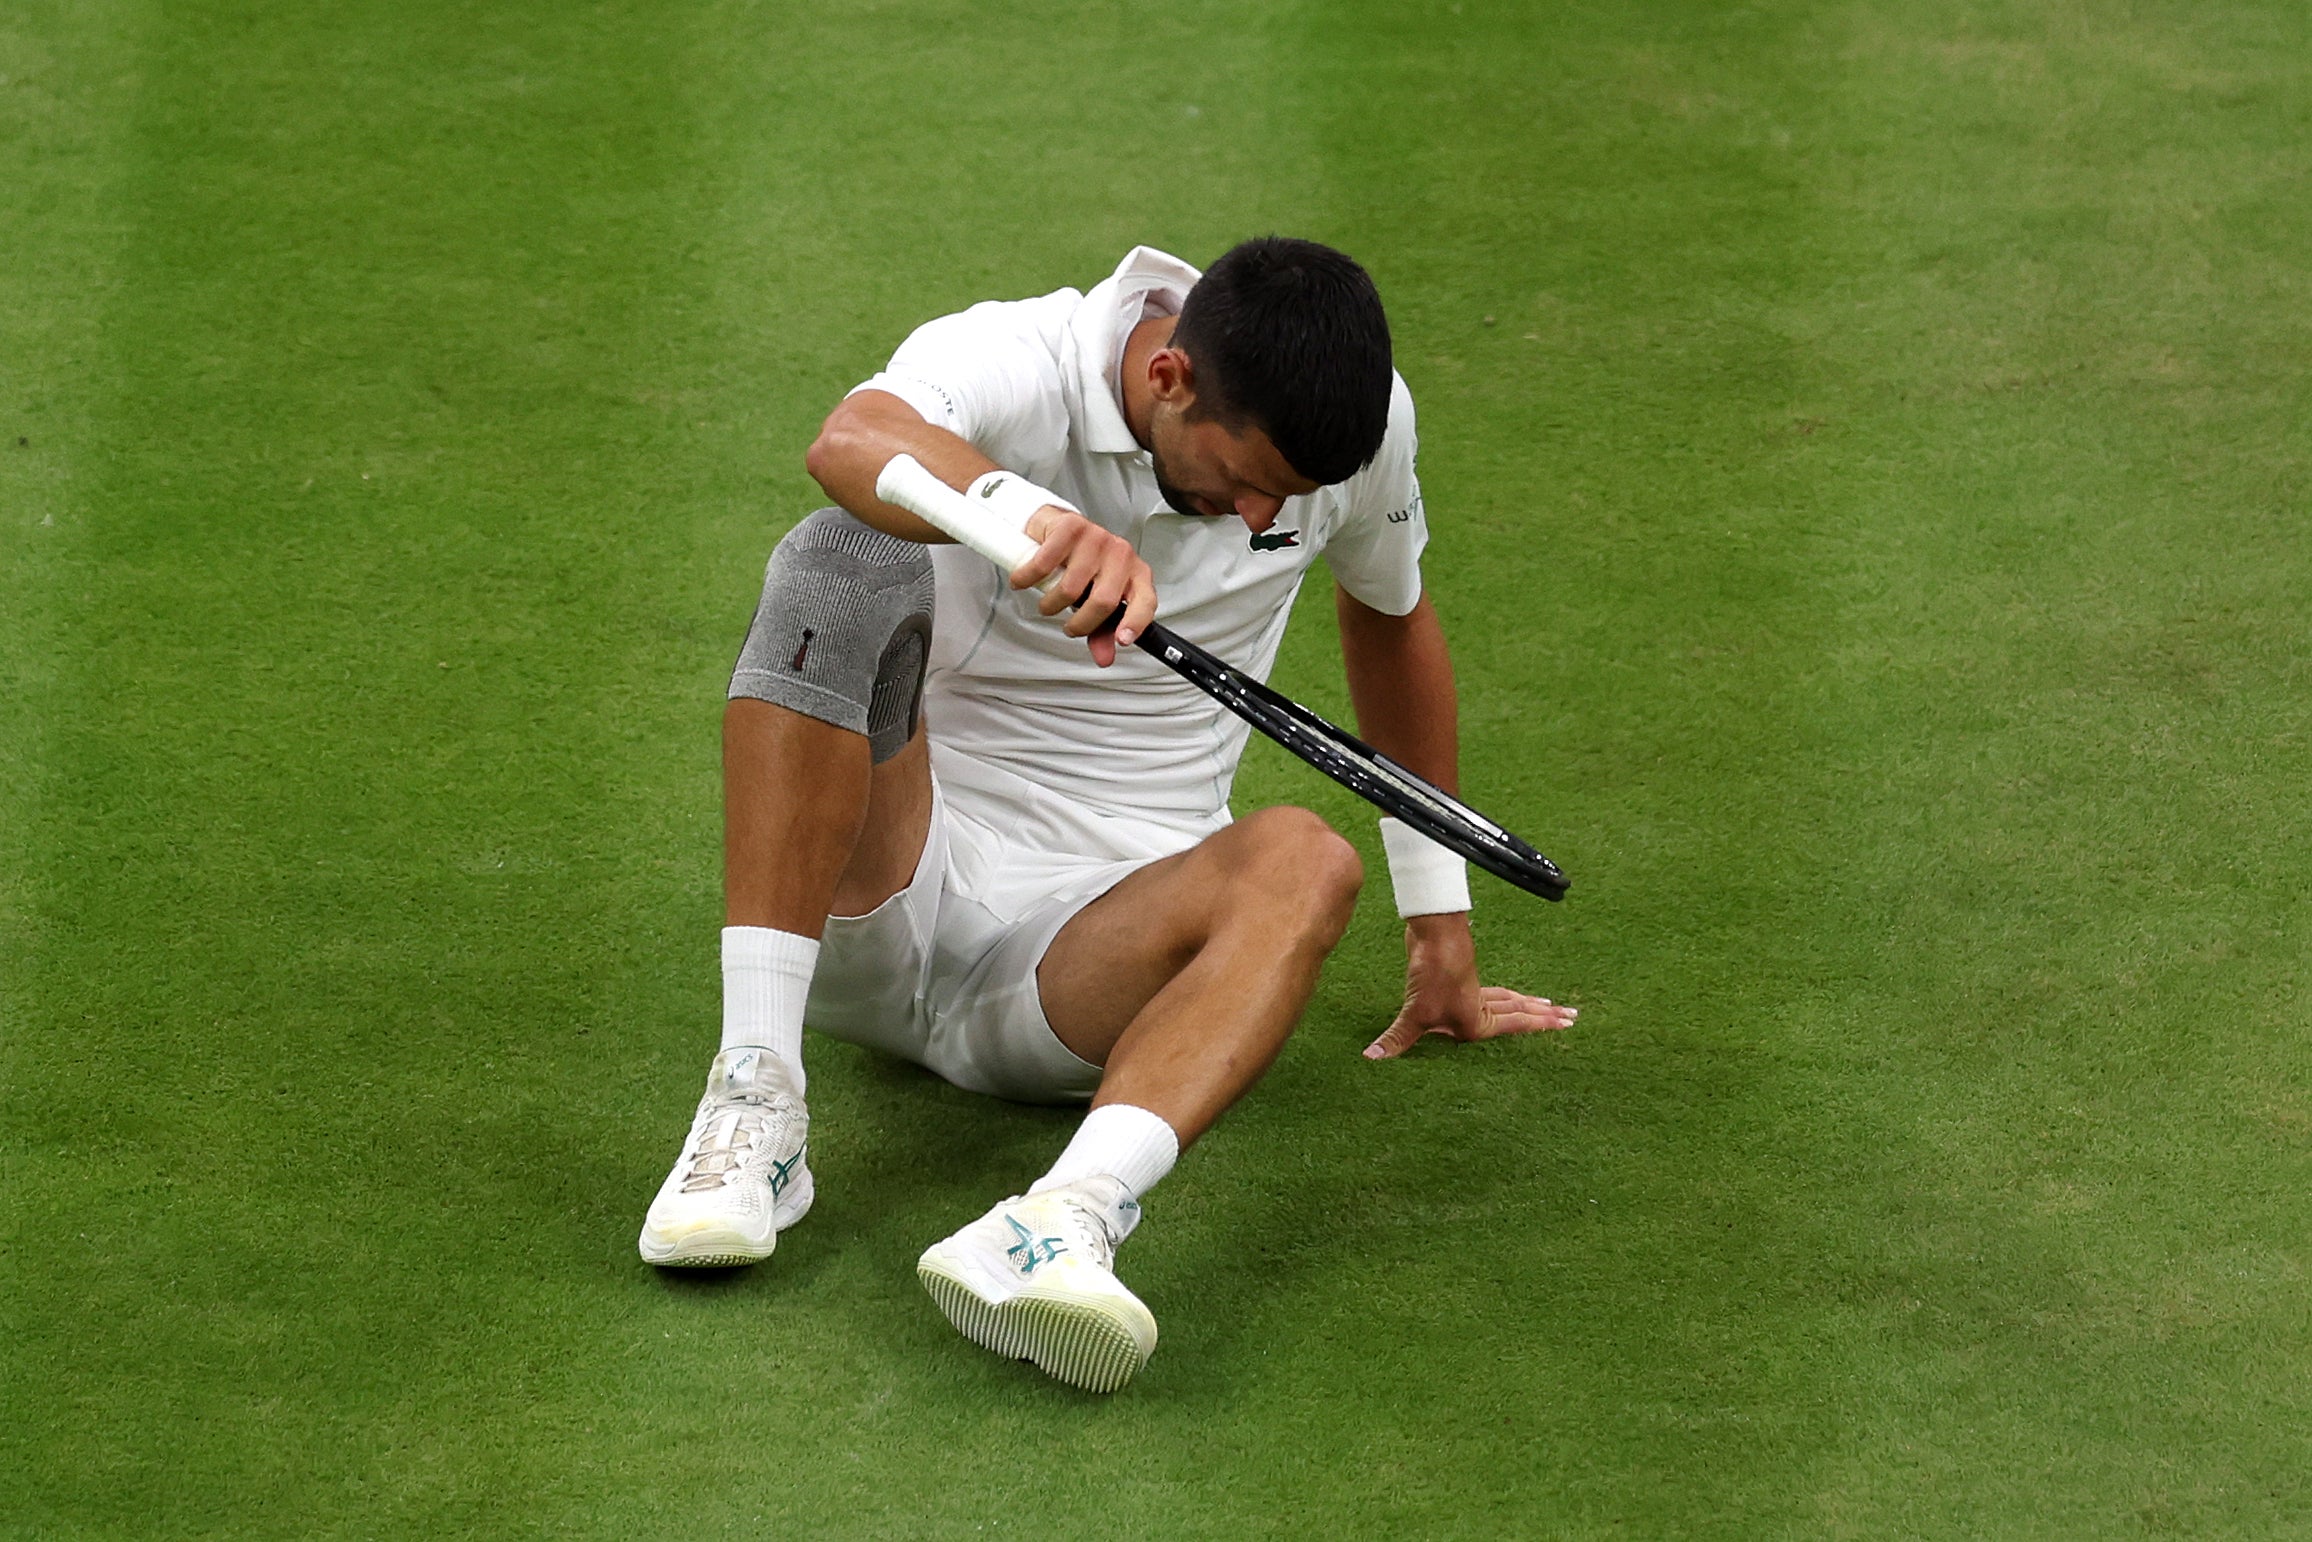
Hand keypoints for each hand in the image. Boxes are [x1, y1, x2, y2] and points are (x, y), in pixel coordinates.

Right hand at [1015, 507, 1156, 667]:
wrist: (1060, 527)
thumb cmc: (1082, 565)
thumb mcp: (1095, 600)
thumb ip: (1102, 631)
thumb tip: (1104, 658)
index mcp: (1135, 574)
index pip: (1145, 601)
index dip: (1135, 622)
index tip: (1121, 640)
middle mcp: (1121, 554)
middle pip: (1103, 601)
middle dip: (1080, 624)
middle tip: (1069, 627)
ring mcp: (1097, 538)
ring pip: (1071, 588)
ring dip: (1051, 605)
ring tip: (1049, 602)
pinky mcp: (1072, 527)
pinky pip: (1045, 565)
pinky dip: (1027, 579)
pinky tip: (1024, 581)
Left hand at [1362, 912, 1577, 1059]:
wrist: (1434, 933)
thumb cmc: (1434, 973)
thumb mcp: (1416, 1013)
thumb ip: (1398, 1038)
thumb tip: (1372, 1058)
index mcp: (1477, 1021)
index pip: (1515, 1026)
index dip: (1540, 1026)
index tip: (1565, 1023)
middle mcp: (1480, 1007)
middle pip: (1518, 1011)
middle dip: (1543, 1016)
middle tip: (1570, 1015)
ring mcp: (1473, 989)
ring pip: (1507, 998)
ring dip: (1526, 1003)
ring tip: (1545, 1003)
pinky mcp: (1461, 975)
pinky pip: (1490, 990)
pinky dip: (1502, 994)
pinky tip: (1500, 995)